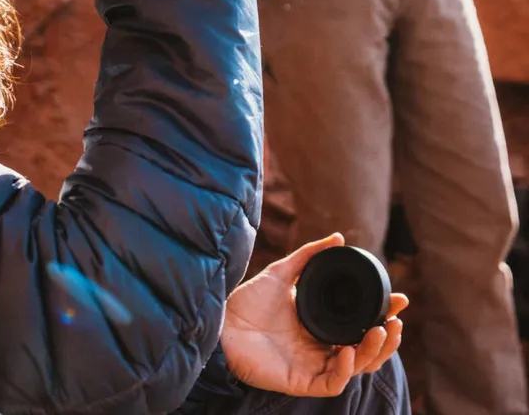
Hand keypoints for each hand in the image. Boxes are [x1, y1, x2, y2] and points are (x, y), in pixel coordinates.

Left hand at [220, 234, 407, 396]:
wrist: (220, 321)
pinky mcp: (301, 382)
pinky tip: (347, 350)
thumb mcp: (283, 272)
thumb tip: (339, 237)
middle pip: (366, 350)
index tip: (399, 298)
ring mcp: (312, 366)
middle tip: (397, 319)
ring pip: (356, 368)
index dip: (383, 315)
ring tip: (381, 330)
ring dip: (373, 352)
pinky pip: (332, 382)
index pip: (361, 325)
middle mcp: (321, 347)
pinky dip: (343, 369)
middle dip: (387, 337)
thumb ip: (309, 256)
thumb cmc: (247, 301)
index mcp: (320, 326)